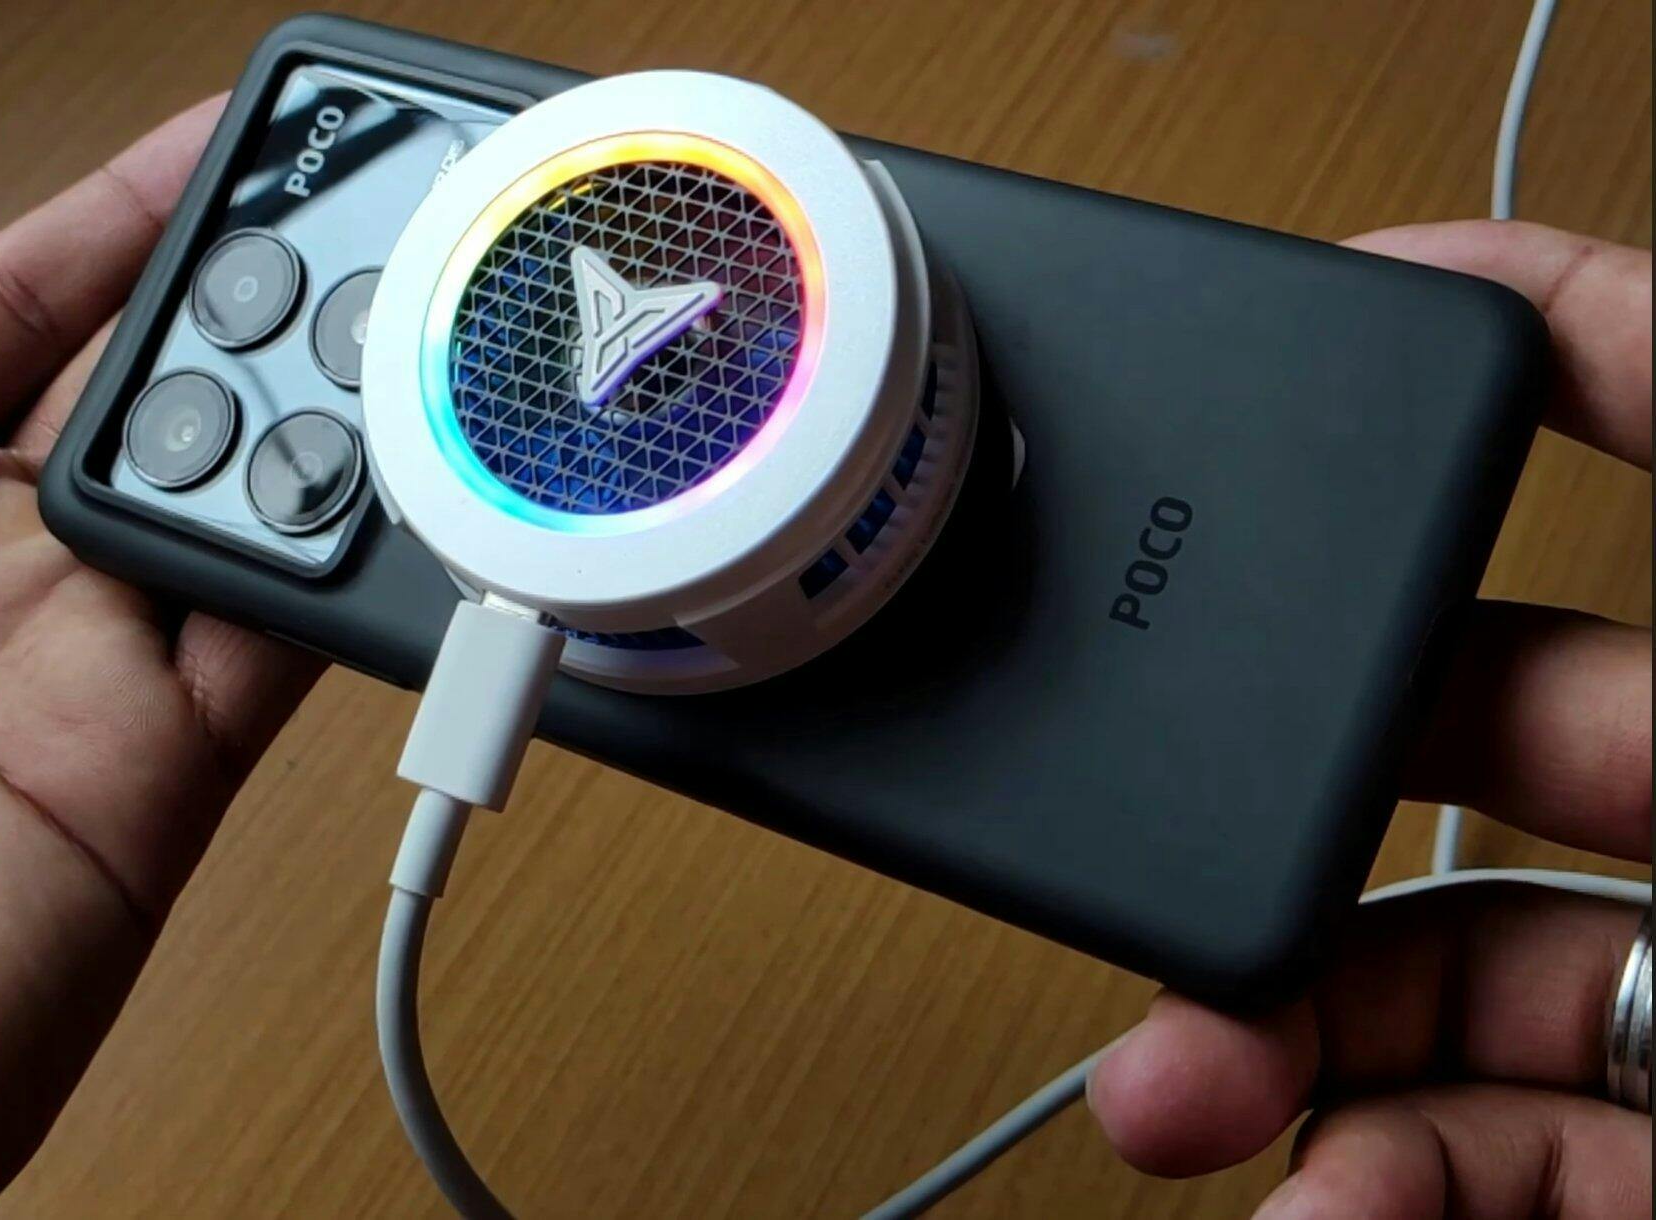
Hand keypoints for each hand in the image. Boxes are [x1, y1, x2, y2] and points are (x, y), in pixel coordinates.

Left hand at [0, 96, 321, 1217]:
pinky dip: (353, 578)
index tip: (218, 146)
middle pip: (149, 402)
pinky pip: (276, 654)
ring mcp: (66, 688)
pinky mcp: (150, 791)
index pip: (3, 320)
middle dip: (247, 312)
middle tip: (346, 237)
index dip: (109, 227)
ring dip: (317, 429)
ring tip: (383, 344)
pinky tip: (394, 497)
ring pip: (241, 511)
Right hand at [1089, 221, 1651, 1217]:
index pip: (1650, 432)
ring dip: (1275, 1043)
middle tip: (1127, 832)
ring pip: (1429, 978)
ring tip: (1182, 1099)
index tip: (1302, 330)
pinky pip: (1484, 1153)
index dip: (1486, 361)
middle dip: (1259, 785)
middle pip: (1455, 731)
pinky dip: (1378, 1182)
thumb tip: (1492, 276)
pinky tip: (1330, 1206)